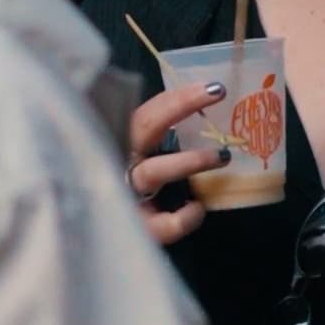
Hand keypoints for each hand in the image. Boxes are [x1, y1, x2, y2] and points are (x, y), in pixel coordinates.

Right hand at [122, 76, 230, 246]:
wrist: (103, 236)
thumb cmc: (136, 190)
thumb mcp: (143, 158)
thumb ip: (161, 141)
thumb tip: (207, 121)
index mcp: (123, 142)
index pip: (149, 111)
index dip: (179, 98)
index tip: (215, 88)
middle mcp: (119, 160)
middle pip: (144, 125)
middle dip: (179, 105)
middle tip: (216, 94)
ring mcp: (124, 193)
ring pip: (153, 172)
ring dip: (190, 160)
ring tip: (222, 157)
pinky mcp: (134, 227)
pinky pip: (161, 223)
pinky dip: (183, 217)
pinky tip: (197, 209)